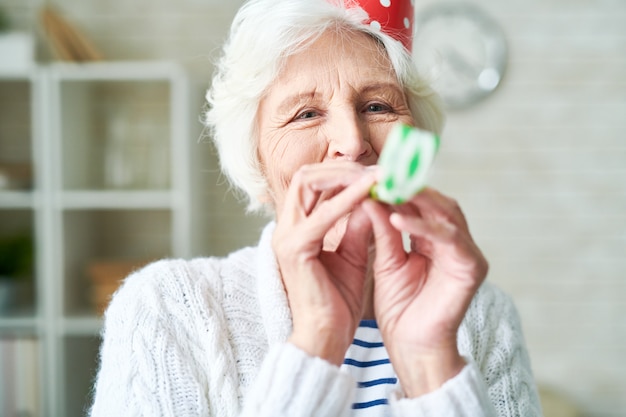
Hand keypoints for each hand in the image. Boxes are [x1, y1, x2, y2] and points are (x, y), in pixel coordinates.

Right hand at [272, 162, 377, 365]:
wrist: (325, 338)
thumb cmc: (336, 301)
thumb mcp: (352, 255)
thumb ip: (357, 225)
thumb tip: (371, 199)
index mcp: (296, 228)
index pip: (311, 183)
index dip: (341, 172)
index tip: (374, 171)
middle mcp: (285, 227)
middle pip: (305, 175)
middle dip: (341, 166)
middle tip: (376, 167)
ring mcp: (286, 236)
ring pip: (308, 182)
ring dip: (344, 175)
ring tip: (376, 175)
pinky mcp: (296, 248)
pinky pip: (323, 214)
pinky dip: (348, 199)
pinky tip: (371, 192)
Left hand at [362, 188, 487, 395]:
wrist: (410, 347)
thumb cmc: (399, 309)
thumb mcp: (387, 261)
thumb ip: (383, 230)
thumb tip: (371, 196)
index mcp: (438, 241)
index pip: (422, 205)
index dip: (399, 188)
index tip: (372, 175)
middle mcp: (457, 244)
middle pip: (438, 203)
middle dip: (409, 186)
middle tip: (381, 172)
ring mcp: (468, 254)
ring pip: (446, 214)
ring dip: (416, 199)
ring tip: (386, 188)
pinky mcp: (471, 267)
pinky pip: (448, 238)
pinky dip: (422, 225)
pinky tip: (396, 216)